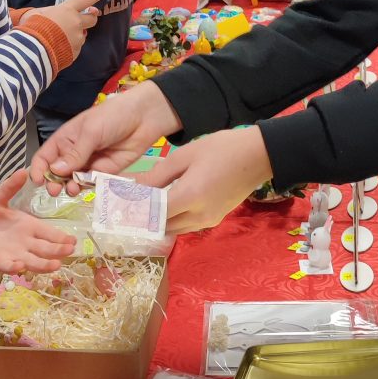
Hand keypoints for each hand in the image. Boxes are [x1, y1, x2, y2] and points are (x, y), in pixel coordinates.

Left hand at [0, 168, 74, 272]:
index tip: (73, 240)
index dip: (60, 237)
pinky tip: (20, 265)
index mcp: (28, 225)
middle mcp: (25, 242)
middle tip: (69, 251)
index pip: (48, 233)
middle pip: (45, 249)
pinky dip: (14, 267)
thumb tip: (24, 171)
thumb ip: (10, 187)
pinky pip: (8, 266)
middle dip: (57, 251)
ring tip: (55, 265)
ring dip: (43, 264)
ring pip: (33, 261)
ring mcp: (13, 254)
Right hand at [23, 0, 102, 60]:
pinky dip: (69, 47)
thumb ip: (48, 12)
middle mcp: (76, 24)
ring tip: (60, 38)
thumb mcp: (37, 13)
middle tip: (86, 17)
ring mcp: (77, 39)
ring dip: (75, 35)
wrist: (34, 51)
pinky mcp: (75, 53)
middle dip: (91, 17)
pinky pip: (75, 48)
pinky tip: (58, 48)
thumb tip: (50, 14)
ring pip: (82, 35)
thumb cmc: (34, 27)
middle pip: (92, 19)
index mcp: (67, 10)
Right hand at [30, 84, 180, 186]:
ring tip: (73, 189)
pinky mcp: (104, 173)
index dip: (39, 168)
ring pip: (73, 180)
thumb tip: (55, 171)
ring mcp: (88, 164)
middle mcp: (74, 153)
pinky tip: (86, 188)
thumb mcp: (91, 131)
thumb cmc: (113, 117)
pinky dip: (86, 188)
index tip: (38, 181)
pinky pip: (91, 183)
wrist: (144, 118)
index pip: (45, 156)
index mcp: (65, 139)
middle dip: (54, 182)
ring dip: (70, 186)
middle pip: (57, 172)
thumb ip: (75, 153)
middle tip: (55, 190)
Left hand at [140, 126, 271, 232]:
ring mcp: (208, 221)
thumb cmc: (221, 149)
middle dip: (144, 218)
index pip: (153, 214)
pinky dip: (173, 219)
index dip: (135, 211)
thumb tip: (133, 187)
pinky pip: (186, 226)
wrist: (258, 156)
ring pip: (174, 229)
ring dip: (159, 221)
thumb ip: (158, 175)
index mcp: (189, 197)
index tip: (119, 204)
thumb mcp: (185, 156)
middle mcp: (198, 216)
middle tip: (129, 205)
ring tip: (146, 204)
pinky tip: (167, 204)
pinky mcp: (214, 220)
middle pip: (161, 226)